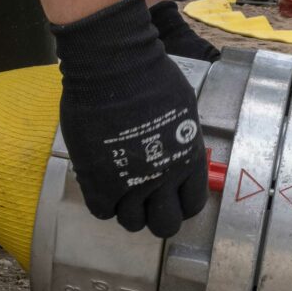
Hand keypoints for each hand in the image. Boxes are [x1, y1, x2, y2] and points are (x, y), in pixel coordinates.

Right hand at [53, 0, 208, 237]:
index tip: (170, 196)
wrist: (114, 65)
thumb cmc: (150, 76)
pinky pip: (102, 211)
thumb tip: (178, 154)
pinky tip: (103, 183)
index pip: (193, 205)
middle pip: (165, 224)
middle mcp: (164, 178)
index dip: (180, 204)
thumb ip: (182, 140)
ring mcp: (130, 183)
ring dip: (127, 210)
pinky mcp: (98, 181)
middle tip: (146, 200)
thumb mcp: (183, 110)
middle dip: (156, 215)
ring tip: (121, 190)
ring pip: (131, 223)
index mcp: (189, 160)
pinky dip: (103, 202)